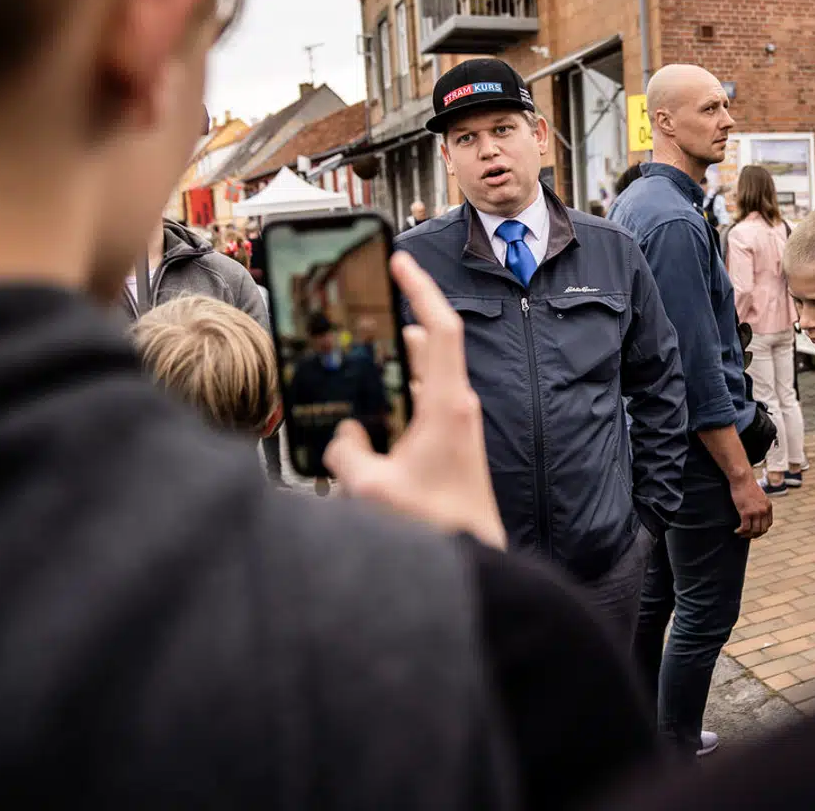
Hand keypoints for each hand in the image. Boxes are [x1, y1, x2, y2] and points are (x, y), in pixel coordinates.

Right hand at [325, 252, 505, 548]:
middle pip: (424, 348)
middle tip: (357, 324)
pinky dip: (395, 399)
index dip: (422, 290)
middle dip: (391, 334)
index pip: (441, 329)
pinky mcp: (449, 439)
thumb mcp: (374, 489)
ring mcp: (455, 422)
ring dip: (390, 371)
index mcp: (448, 405)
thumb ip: (347, 455)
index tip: (402, 261)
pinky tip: (367, 418)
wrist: (474, 553)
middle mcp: (457, 406)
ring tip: (355, 373)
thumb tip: (340, 437)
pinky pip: (419, 403)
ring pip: (419, 376)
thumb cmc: (437, 524)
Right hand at [730, 475, 773, 537]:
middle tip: (746, 534)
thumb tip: (756, 514)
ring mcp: (756, 512)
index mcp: (768, 506)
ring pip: (754, 531)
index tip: (753, 530)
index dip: (761, 530)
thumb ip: (760, 505)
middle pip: (762, 530)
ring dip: (747, 535)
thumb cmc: (748, 486)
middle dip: (754, 534)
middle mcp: (764, 510)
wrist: (742, 479)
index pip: (768, 524)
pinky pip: (745, 528)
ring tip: (740, 533)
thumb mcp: (759, 496)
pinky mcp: (746, 512)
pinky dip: (740, 531)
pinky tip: (736, 530)